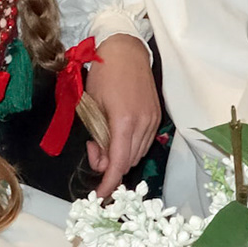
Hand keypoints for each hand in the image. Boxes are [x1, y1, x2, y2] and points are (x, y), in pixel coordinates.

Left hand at [83, 34, 162, 197]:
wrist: (126, 50)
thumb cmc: (104, 73)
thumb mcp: (91, 106)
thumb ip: (96, 136)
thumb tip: (100, 159)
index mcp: (124, 122)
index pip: (118, 163)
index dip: (109, 183)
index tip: (101, 196)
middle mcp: (143, 124)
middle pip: (129, 160)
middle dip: (110, 165)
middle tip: (93, 150)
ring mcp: (153, 119)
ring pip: (137, 152)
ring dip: (120, 155)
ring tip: (102, 139)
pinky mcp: (156, 115)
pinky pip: (144, 140)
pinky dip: (130, 145)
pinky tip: (117, 133)